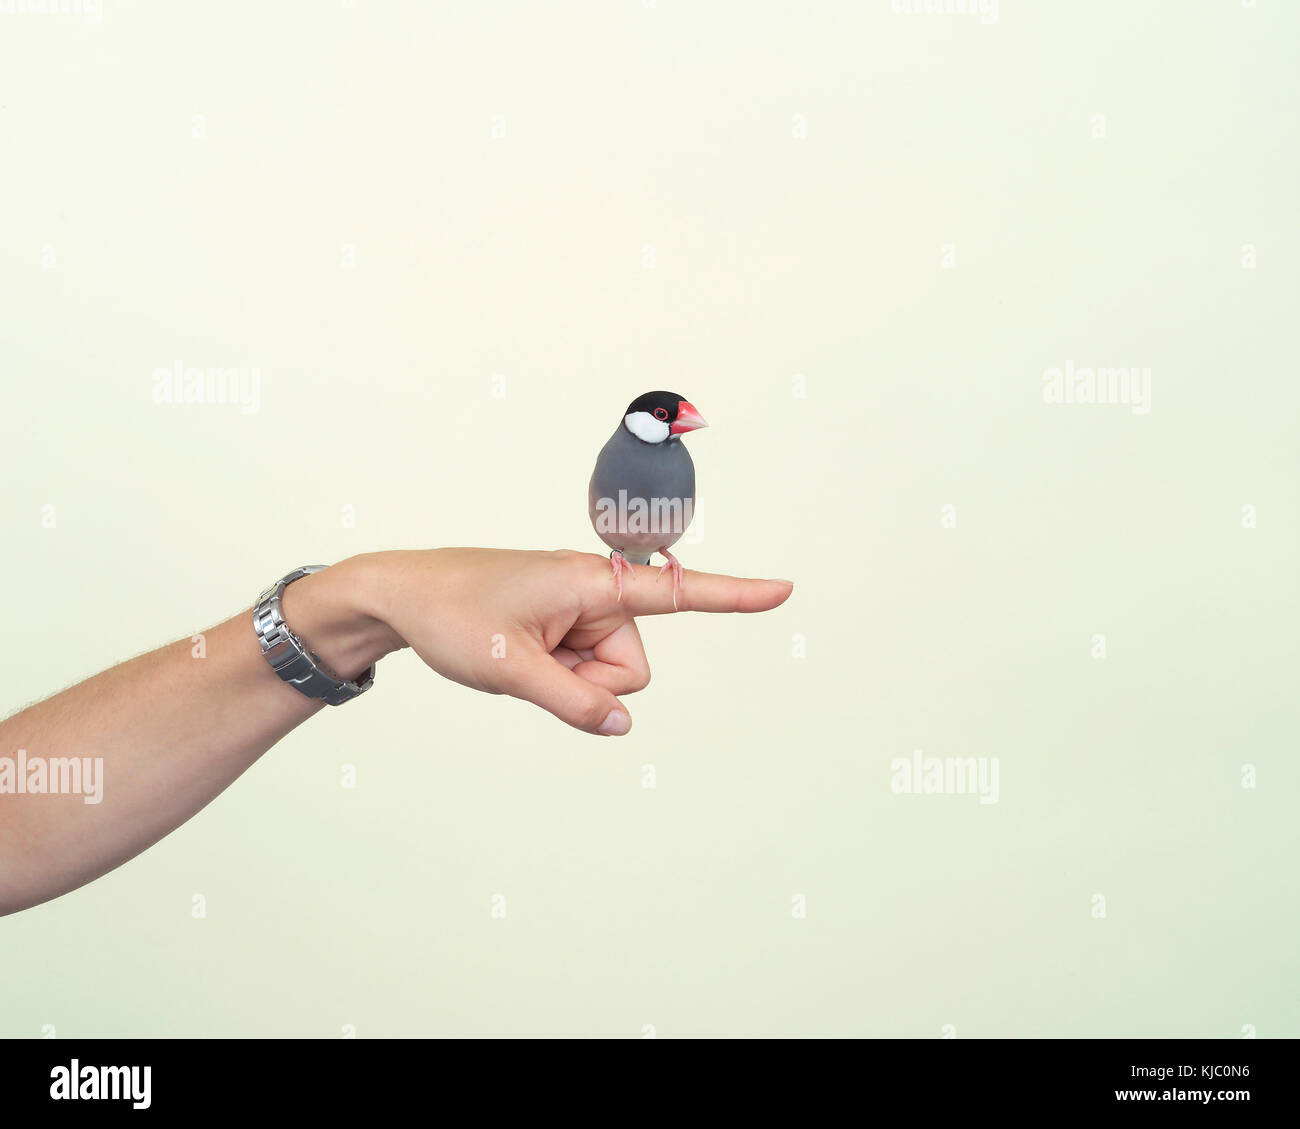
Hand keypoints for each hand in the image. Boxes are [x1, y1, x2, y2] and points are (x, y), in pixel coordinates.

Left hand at [357, 548, 793, 735]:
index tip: (783, 589)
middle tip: (533, 659)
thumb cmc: (453, 613)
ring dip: (570, 676)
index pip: (678, 591)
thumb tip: (623, 724)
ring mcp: (579, 606)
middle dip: (590, 678)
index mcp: (592, 581)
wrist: (403, 595)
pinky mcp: (565, 620)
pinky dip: (558, 671)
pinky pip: (585, 665)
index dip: (735, 595)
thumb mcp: (514, 669)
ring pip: (608, 671)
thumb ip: (576, 702)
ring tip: (520, 652)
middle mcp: (596, 589)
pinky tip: (521, 652)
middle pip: (631, 663)